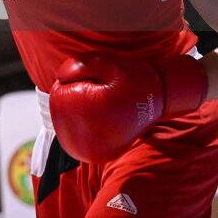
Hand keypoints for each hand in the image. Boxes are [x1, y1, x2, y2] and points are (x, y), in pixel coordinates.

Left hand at [49, 52, 207, 163]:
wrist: (158, 100)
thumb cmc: (131, 78)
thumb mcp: (105, 61)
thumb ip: (77, 66)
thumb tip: (60, 79)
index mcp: (86, 113)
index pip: (59, 91)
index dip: (79, 81)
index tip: (101, 84)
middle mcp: (85, 139)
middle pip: (60, 108)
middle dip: (76, 96)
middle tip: (104, 95)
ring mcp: (87, 152)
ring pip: (65, 121)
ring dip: (78, 110)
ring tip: (104, 107)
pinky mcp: (92, 157)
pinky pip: (74, 134)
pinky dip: (83, 123)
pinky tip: (102, 119)